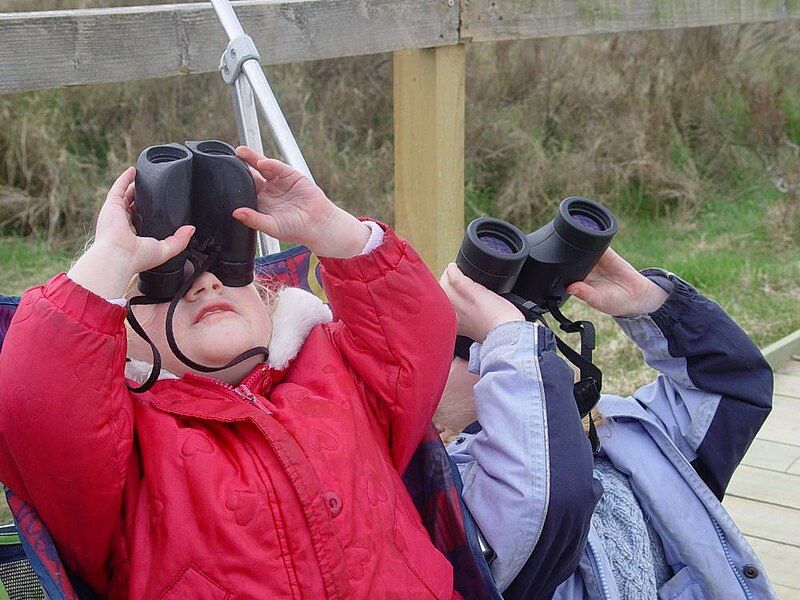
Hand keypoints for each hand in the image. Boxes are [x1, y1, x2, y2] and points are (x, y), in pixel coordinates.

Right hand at [92, 167, 194, 273]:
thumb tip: (191, 229)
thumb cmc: (138, 258)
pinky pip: (118, 187)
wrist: (120, 256)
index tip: (161, 204)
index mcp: (135, 235)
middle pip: (135, 204)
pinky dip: (125, 178)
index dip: (151, 211)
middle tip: (156, 188)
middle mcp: (124, 223)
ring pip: (126, 194)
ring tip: (146, 176)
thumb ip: (179, 240)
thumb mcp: (165, 250)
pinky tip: (134, 170)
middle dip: (144, 196)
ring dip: (135, 185)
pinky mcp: (112, 205)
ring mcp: (117, 213)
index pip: (143, 219)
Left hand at [233, 147, 369, 257]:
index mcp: (263, 203)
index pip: (246, 189)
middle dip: (242, 165)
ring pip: (264, 166)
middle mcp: (270, 190)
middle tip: (231, 156)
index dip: (236, 182)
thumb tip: (235, 213)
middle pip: (252, 174)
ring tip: (241, 153)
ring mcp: (281, 182)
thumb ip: (253, 219)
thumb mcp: (271, 226)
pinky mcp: (292, 176)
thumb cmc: (296, 230)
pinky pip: (279, 167)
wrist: (318, 225)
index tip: (224, 176)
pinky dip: (270, 164)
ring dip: (252, 159)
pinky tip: (262, 163)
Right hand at [439, 263, 523, 341]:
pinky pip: (455, 278)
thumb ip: (468, 324)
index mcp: (453, 324)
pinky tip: (454, 267)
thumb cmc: (497, 334)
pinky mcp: (471, 291)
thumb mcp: (476, 332)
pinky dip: (453, 270)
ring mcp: (460, 302)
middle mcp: (452, 313)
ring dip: (447, 276)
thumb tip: (468, 319)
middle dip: (442, 285)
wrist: (507, 333)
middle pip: (438, 294)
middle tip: (450, 280)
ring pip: (443, 284)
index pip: (438, 307)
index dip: (441, 297)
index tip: (447, 293)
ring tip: (453, 272)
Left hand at [566, 248, 667, 316]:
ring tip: (575, 242)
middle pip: (569, 257)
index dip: (557, 267)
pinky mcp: (606, 252)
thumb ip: (586, 294)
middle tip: (560, 249)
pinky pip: (597, 242)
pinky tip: (592, 239)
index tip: (552, 263)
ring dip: (577, 242)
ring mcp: (593, 259)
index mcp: (577, 281)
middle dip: (564, 253)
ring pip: (580, 247)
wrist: (636, 295)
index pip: (562, 271)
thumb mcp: (598, 300)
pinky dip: (594, 238)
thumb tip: (570, 288)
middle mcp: (582, 269)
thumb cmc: (614, 302)